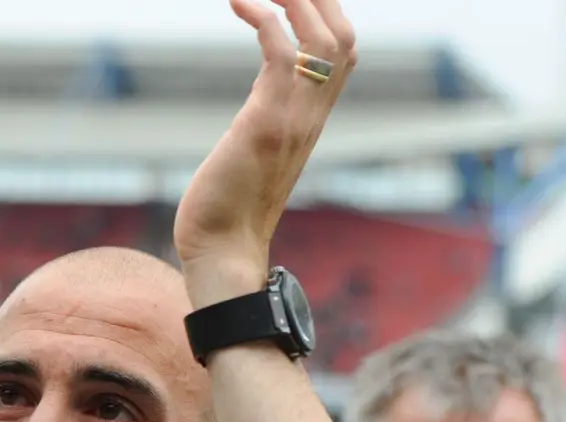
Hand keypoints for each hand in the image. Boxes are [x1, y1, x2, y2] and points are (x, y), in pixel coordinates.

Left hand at [173, 0, 356, 297]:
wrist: (222, 253)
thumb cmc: (226, 210)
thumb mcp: (255, 152)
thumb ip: (266, 122)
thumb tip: (258, 108)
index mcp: (311, 121)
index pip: (344, 54)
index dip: (326, 14)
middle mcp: (311, 116)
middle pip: (344, 37)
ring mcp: (293, 119)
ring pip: (321, 39)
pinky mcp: (267, 123)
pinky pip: (281, 53)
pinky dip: (265, 18)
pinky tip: (238, 3)